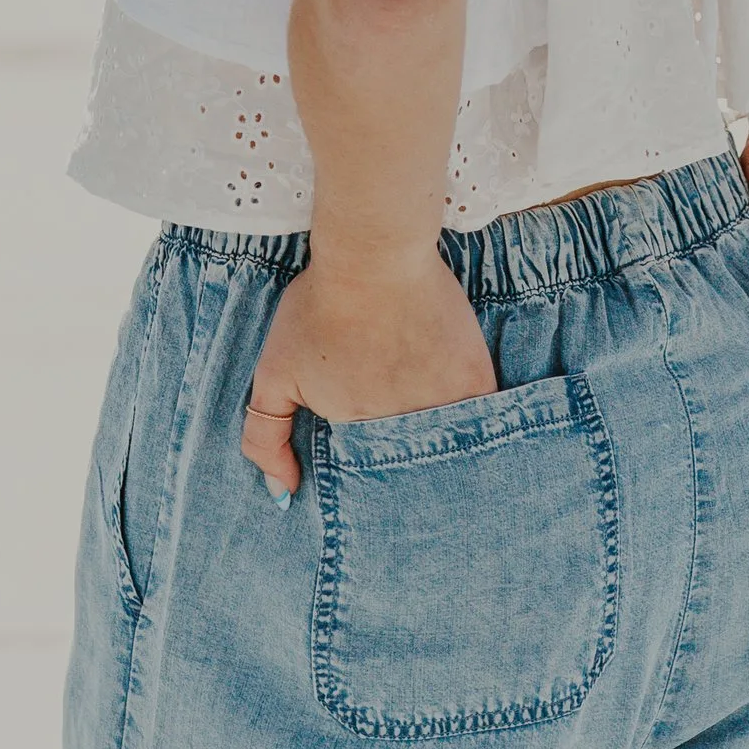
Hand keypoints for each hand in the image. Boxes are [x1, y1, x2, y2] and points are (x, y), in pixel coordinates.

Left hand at [240, 247, 496, 500]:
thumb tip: (283, 494)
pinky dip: (474, 419)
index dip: (368, 463)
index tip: (367, 440)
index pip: (370, 474)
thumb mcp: (272, 372)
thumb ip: (266, 438)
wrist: (374, 254)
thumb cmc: (319, 308)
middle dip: (404, 455)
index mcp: (360, 434)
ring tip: (427, 408)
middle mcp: (406, 428)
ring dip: (441, 440)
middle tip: (395, 414)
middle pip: (411, 462)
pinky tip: (460, 400)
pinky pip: (482, 417)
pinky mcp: (477, 380)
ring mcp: (447, 405)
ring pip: (448, 444)